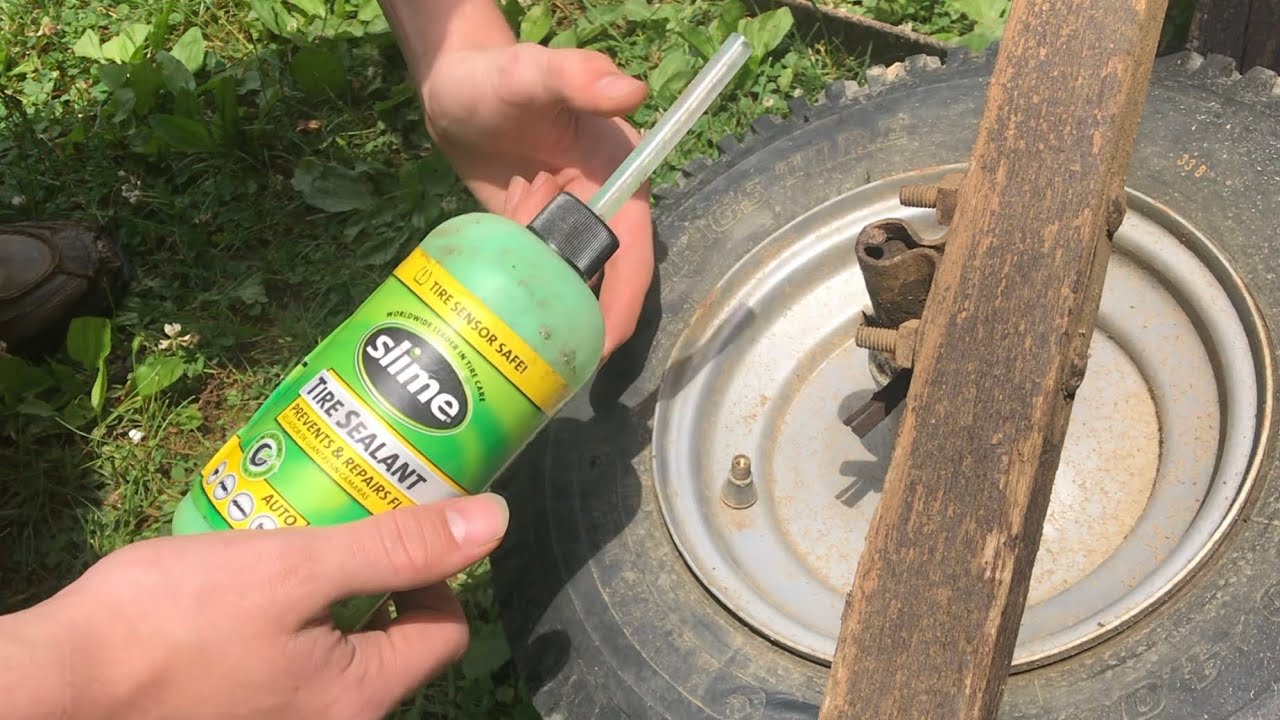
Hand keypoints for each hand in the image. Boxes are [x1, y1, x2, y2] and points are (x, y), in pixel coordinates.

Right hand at [0, 494, 508, 719]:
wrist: (52, 685)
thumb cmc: (172, 624)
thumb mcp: (297, 570)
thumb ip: (398, 548)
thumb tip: (495, 521)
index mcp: (357, 700)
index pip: (443, 631)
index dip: (434, 572)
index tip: (396, 528)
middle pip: (390, 642)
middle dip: (375, 576)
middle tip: (340, 520)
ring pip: (334, 648)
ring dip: (325, 593)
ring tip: (289, 541)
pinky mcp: (233, 713)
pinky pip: (286, 663)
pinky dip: (282, 618)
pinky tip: (243, 580)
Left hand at [423, 43, 652, 356]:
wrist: (452, 91)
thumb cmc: (497, 76)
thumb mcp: (534, 72)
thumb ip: (577, 77)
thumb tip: (631, 90)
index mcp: (620, 176)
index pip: (634, 252)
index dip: (622, 302)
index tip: (601, 348)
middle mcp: (600, 208)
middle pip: (600, 280)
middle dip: (576, 316)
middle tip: (546, 356)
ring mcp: (563, 227)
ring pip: (562, 283)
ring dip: (540, 300)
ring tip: (512, 317)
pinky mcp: (532, 238)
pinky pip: (531, 275)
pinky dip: (515, 288)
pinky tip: (494, 291)